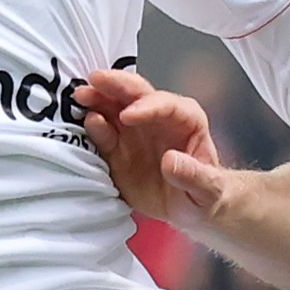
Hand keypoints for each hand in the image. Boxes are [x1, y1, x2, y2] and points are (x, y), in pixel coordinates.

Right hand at [79, 67, 222, 219]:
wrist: (190, 208)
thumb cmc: (205, 193)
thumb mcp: (208, 190)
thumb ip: (194, 175)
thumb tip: (171, 161)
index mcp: (186, 121)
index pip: (167, 105)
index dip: (147, 106)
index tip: (128, 116)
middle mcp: (158, 119)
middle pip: (138, 93)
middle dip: (117, 85)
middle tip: (95, 80)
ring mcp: (135, 131)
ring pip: (115, 106)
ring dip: (98, 98)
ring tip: (81, 96)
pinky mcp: (118, 148)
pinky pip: (104, 133)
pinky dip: (93, 126)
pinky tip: (84, 121)